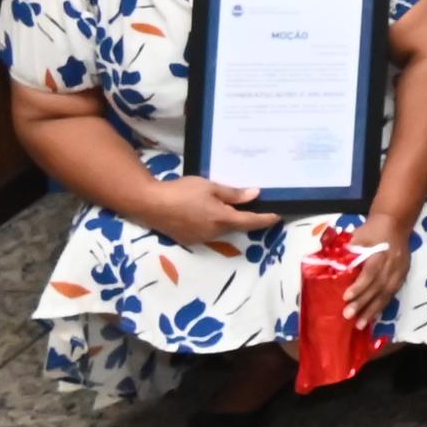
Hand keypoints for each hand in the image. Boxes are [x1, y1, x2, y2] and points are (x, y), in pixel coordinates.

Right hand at [148, 176, 279, 246]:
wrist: (150, 204)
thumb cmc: (181, 192)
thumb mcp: (210, 187)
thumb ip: (233, 193)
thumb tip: (254, 194)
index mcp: (221, 219)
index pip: (250, 221)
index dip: (265, 219)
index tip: (277, 217)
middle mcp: (213, 232)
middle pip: (237, 227)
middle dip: (248, 220)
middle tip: (259, 209)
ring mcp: (200, 238)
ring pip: (223, 230)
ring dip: (231, 222)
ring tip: (236, 209)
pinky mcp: (189, 239)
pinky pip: (209, 232)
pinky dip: (216, 224)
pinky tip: (213, 214)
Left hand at [337, 216, 413, 319]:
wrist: (396, 224)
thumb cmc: (373, 230)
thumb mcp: (358, 234)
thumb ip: (345, 248)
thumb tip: (324, 262)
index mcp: (382, 252)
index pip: (371, 271)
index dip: (360, 285)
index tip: (346, 297)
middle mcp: (392, 264)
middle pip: (378, 286)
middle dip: (363, 302)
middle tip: (348, 316)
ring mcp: (399, 272)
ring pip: (386, 294)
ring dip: (373, 310)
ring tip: (360, 325)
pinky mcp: (402, 277)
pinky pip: (392, 295)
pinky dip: (382, 307)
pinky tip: (372, 317)